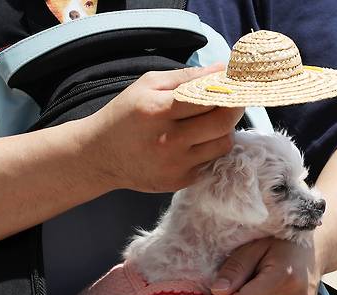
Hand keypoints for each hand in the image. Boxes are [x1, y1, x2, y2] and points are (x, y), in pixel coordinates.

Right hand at [81, 65, 243, 192]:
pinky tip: (196, 142)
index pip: (208, 99)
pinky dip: (210, 149)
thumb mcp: (148, 85)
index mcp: (157, 110)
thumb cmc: (126, 115)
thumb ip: (187, 76)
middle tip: (233, 101)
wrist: (100, 156)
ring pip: (222, 145)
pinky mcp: (180, 181)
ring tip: (210, 122)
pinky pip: (210, 162)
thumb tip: (222, 70)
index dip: (228, 91)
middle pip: (222, 124)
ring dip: (224, 131)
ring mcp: (175, 165)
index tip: (236, 86)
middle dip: (234, 109)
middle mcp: (168, 140)